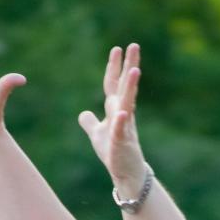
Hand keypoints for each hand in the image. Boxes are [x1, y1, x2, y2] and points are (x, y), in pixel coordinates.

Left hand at [77, 44, 147, 190]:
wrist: (127, 174)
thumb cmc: (114, 153)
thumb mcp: (98, 135)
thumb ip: (91, 122)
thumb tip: (84, 113)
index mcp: (116, 110)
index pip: (114, 84)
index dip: (115, 67)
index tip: (117, 48)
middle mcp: (123, 114)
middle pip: (126, 86)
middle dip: (130, 66)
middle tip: (134, 46)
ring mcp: (125, 128)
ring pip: (128, 103)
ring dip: (131, 87)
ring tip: (135, 71)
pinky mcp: (122, 143)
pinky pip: (121, 130)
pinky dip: (121, 121)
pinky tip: (122, 112)